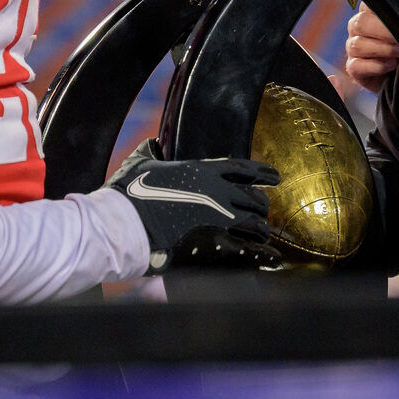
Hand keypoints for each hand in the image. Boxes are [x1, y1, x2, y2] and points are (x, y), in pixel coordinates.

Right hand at [104, 139, 281, 272]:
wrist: (123, 224)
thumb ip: (151, 152)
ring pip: (255, 223)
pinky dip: (263, 253)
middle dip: (261, 205)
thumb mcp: (140, 163)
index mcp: (202, 171)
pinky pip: (249, 248)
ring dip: (261, 229)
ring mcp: (220, 218)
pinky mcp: (216, 243)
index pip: (243, 169)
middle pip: (253, 198)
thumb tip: (153, 143)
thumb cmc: (128, 193)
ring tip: (264, 234)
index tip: (275, 176)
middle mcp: (218, 192)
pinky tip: (273, 256)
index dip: (262, 172)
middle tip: (264, 210)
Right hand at [344, 4, 398, 93]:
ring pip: (357, 45)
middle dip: (385, 32)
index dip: (384, 11)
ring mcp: (353, 48)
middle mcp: (357, 28)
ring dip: (383, 49)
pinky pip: (356, 66)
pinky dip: (376, 66)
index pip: (369, 4)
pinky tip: (392, 65)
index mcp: (369, 12)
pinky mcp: (353, 68)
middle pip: (360, 23)